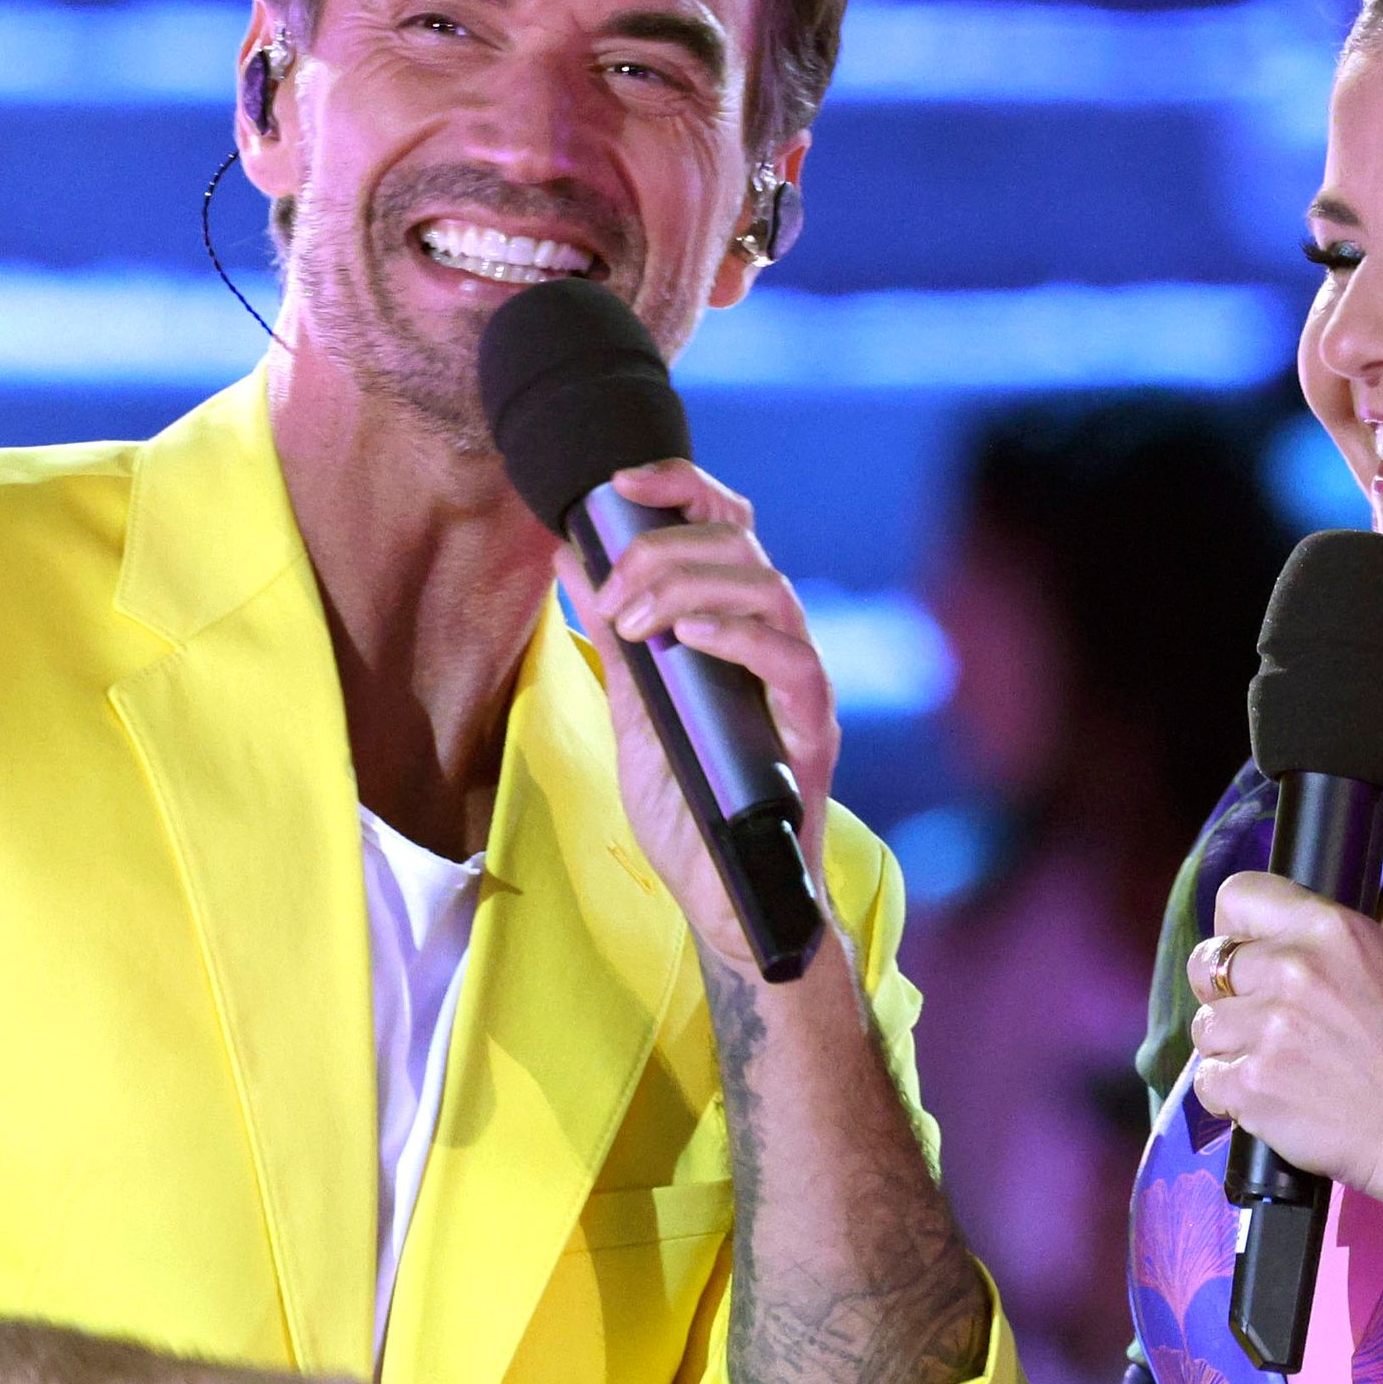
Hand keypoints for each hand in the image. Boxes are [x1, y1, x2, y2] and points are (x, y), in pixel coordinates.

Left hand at [555, 458, 841, 985]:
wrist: (723, 900)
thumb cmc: (688, 811)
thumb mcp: (633, 708)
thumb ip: (613, 635)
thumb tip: (571, 556)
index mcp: (738, 630)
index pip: (728, 528)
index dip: (682, 489)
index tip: (620, 483)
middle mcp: (777, 646)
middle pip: (742, 547)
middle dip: (663, 552)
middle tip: (610, 596)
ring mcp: (799, 688)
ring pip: (769, 590)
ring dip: (689, 589)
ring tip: (635, 621)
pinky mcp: (811, 733)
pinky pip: (792, 660)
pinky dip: (739, 635)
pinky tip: (689, 637)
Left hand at [1181, 873, 1382, 1219]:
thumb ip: (1330, 950)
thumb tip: (1285, 948)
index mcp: (1329, 929)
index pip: (1239, 895)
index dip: (1233, 928)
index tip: (1244, 955)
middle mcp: (1290, 968)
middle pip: (1208, 965)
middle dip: (1226, 995)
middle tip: (1260, 1024)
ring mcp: (1265, 1028)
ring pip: (1205, 1027)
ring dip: (1230, 1049)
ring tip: (1278, 1070)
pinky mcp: (1249, 1084)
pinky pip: (1207, 1081)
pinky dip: (1230, 1095)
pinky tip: (1270, 1102)